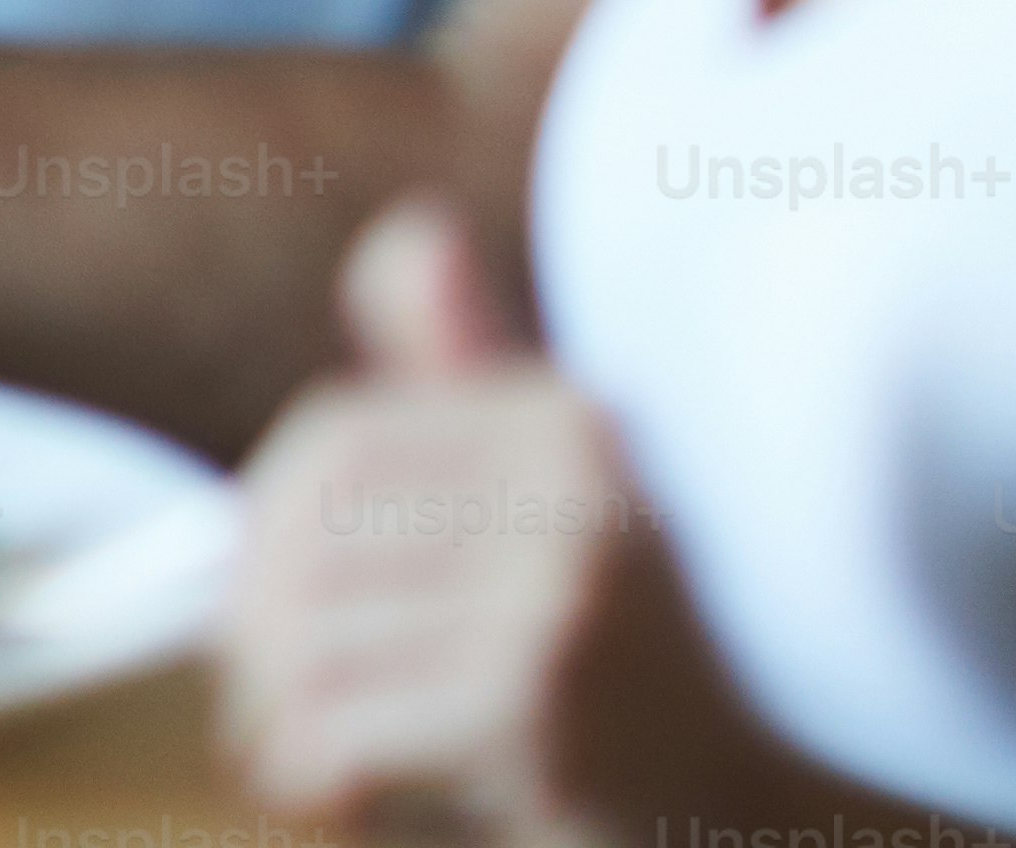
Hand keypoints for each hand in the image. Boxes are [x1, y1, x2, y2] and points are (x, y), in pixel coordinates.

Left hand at [226, 203, 748, 841]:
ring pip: (301, 638)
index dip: (270, 530)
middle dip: (262, 633)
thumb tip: (410, 227)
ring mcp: (552, 592)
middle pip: (304, 536)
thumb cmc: (629, 672)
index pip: (335, 440)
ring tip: (322, 759)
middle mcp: (569, 487)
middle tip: (280, 708)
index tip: (271, 610)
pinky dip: (311, 779)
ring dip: (281, 718)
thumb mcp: (558, 508)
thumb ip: (465, 375)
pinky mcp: (524, 700)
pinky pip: (331, 726)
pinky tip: (349, 803)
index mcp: (569, 423)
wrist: (753, 829)